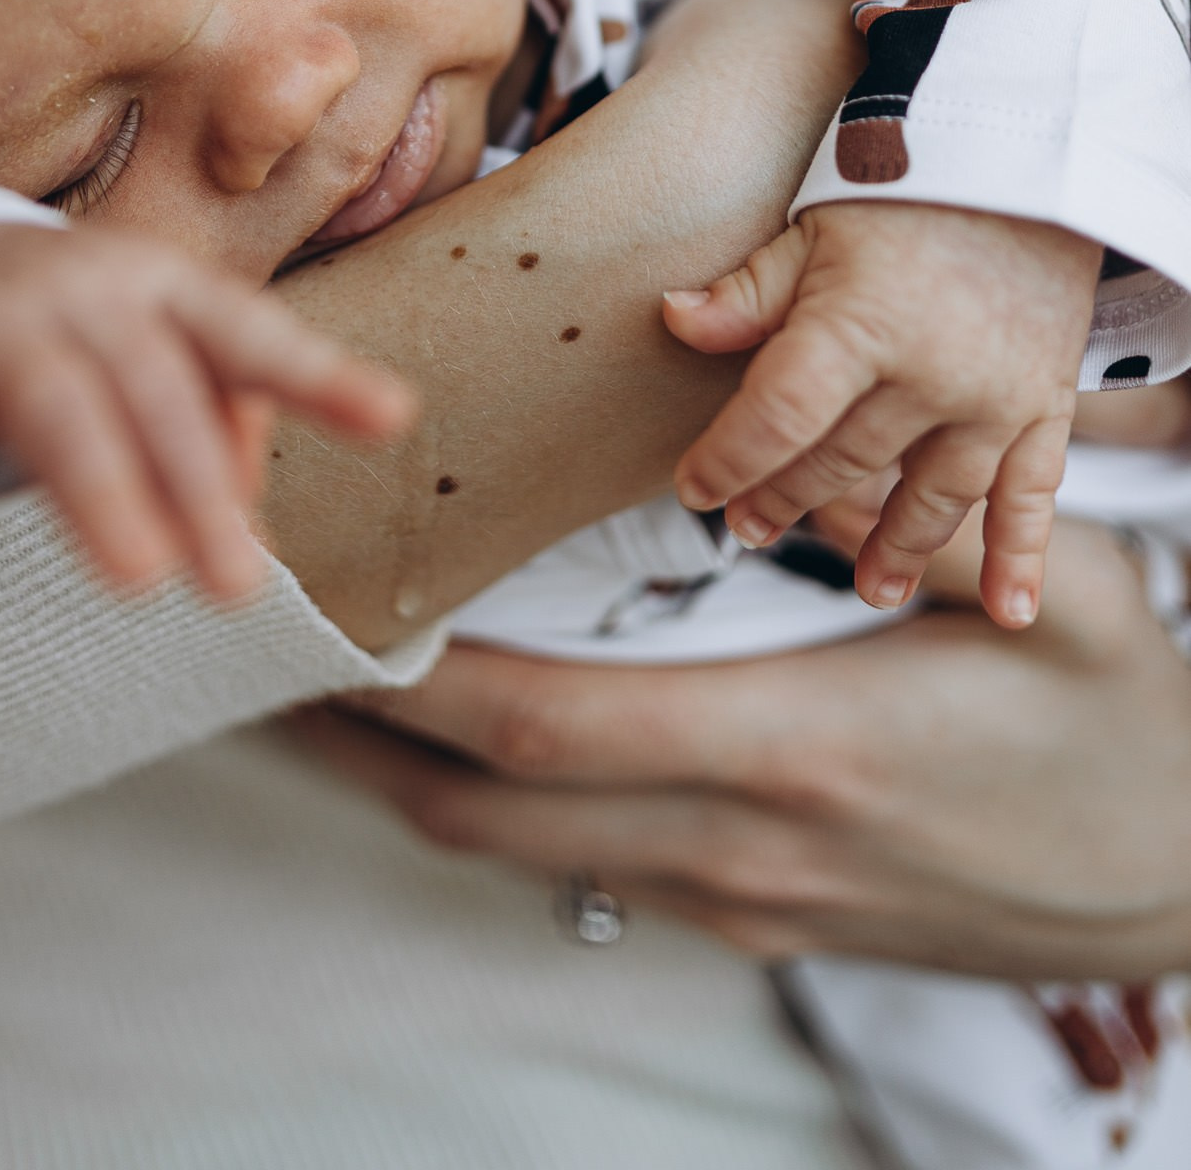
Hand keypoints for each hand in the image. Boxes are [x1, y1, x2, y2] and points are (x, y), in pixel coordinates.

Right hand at [0, 223, 414, 601]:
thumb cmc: (96, 340)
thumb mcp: (169, 373)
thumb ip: (219, 445)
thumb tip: (259, 546)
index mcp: (170, 294)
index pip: (250, 340)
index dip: (319, 376)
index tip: (391, 415)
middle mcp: (93, 290)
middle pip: (155, 390)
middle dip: (199, 489)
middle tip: (237, 586)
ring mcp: (0, 313)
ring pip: (57, 405)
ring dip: (100, 486)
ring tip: (137, 574)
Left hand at [306, 512, 1190, 980]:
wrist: (1186, 884)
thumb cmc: (1122, 726)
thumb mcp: (1056, 596)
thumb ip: (914, 520)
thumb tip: (789, 446)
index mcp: (791, 746)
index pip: (542, 725)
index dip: (409, 686)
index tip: (317, 628)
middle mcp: (742, 841)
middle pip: (494, 813)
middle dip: (364, 748)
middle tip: (267, 672)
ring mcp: (747, 899)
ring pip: (529, 856)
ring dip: (420, 785)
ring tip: (335, 707)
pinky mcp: (763, 921)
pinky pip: (596, 870)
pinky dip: (511, 814)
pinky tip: (481, 748)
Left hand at [664, 201, 1098, 627]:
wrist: (1028, 160)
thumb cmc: (906, 188)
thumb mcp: (816, 227)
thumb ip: (750, 290)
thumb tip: (672, 319)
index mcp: (860, 323)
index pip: (780, 414)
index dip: (729, 459)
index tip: (693, 491)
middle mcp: (931, 374)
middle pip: (844, 460)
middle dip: (789, 497)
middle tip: (750, 529)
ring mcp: (995, 398)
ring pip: (933, 494)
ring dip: (896, 546)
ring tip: (866, 587)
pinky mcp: (1044, 406)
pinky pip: (1033, 496)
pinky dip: (1023, 557)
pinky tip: (1008, 610)